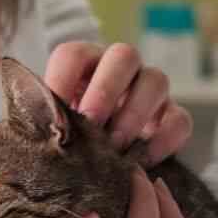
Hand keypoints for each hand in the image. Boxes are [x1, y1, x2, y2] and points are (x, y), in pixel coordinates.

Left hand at [45, 41, 192, 165]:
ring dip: (135, 113)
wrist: (107, 163)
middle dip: (106, 90)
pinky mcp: (174, 116)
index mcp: (87, 64)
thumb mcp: (58, 127)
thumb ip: (49, 121)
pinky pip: (180, 119)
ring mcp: (153, 91)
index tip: (54, 113)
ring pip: (157, 80)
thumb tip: (38, 128)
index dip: (62, 78)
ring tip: (116, 146)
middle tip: (91, 123)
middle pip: (124, 55)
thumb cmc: (76, 139)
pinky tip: (141, 161)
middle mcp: (123, 69)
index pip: (74, 55)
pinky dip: (162, 140)